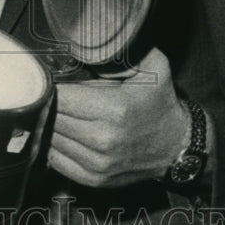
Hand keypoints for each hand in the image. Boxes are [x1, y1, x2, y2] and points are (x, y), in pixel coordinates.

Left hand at [48, 47, 189, 187]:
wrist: (177, 147)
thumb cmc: (159, 104)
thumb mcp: (153, 68)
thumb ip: (124, 51)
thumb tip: (90, 44)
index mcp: (115, 109)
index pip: (61, 96)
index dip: (50, 85)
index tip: (48, 77)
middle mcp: (104, 140)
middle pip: (52, 116)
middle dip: (47, 102)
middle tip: (48, 91)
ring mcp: (97, 164)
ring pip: (51, 137)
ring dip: (48, 122)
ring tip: (56, 110)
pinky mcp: (93, 179)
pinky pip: (56, 158)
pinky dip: (54, 143)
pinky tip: (61, 130)